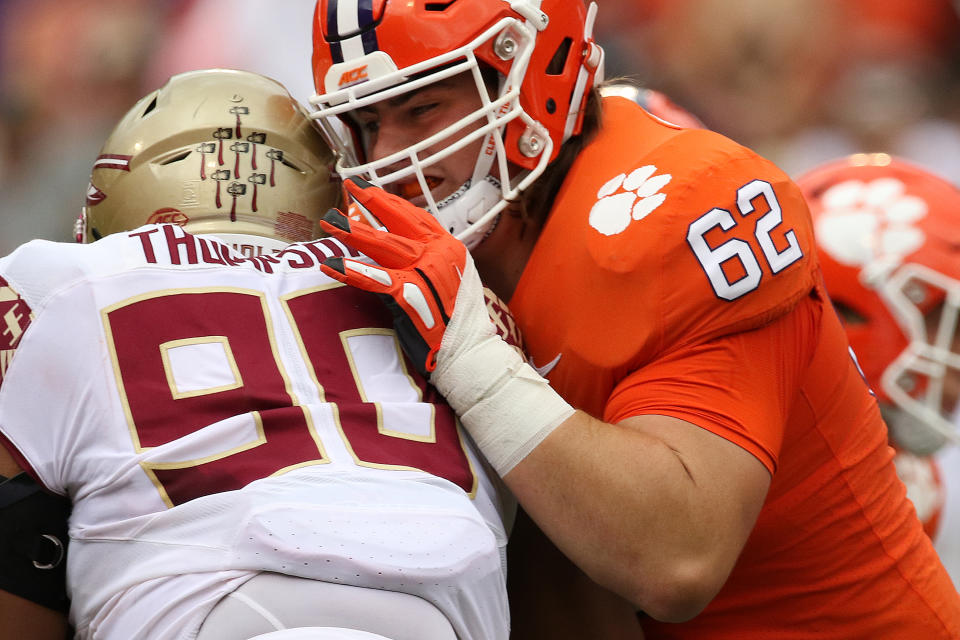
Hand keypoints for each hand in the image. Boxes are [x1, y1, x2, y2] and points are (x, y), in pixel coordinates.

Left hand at [319, 177, 472, 373]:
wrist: (470, 351)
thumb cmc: (457, 322)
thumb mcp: (448, 281)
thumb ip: (424, 264)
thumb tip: (392, 256)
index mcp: (450, 248)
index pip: (417, 216)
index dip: (391, 201)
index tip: (370, 189)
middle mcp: (439, 253)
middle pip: (399, 221)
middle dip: (371, 202)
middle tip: (349, 187)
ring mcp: (425, 272)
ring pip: (383, 244)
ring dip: (353, 232)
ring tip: (329, 221)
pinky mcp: (410, 295)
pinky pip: (374, 279)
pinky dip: (351, 271)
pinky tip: (330, 264)